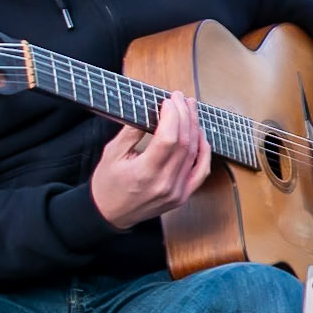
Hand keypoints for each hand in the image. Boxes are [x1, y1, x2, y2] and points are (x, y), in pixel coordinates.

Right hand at [90, 91, 211, 229]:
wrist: (110, 214)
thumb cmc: (108, 184)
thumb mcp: (111, 154)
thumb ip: (131, 132)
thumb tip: (149, 109)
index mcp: (144, 173)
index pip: (168, 139)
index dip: (173, 116)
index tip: (169, 100)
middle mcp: (165, 184)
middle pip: (185, 143)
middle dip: (185, 116)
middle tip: (181, 98)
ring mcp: (177, 192)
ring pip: (195, 154)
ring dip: (195, 128)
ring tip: (191, 109)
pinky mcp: (183, 196)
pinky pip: (201, 171)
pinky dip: (204, 151)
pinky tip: (200, 135)